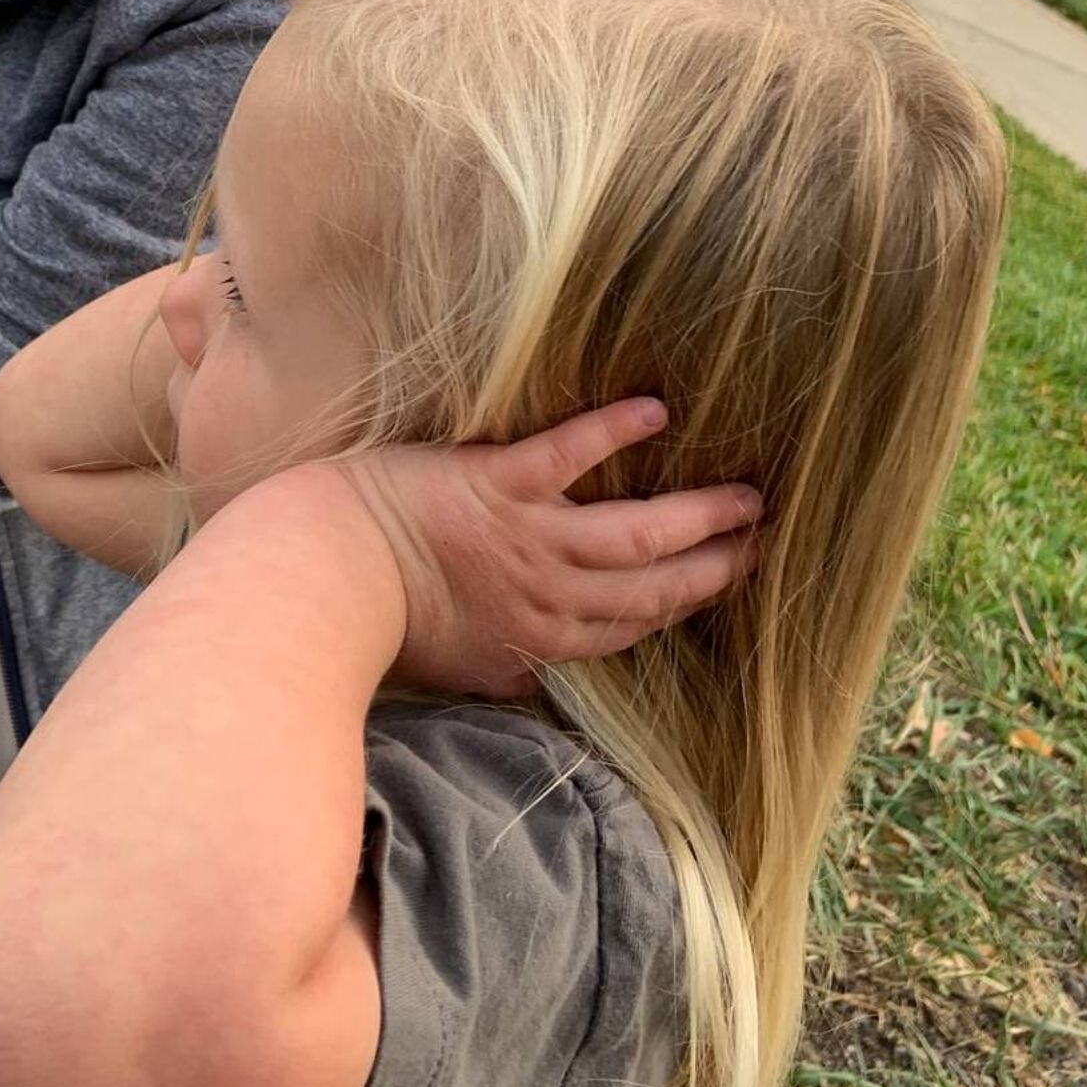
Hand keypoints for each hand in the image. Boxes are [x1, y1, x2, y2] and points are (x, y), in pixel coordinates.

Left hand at [315, 399, 760, 698]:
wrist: (322, 582)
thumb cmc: (381, 624)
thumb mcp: (461, 670)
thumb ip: (512, 666)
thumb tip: (543, 676)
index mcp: (542, 638)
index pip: (635, 623)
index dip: (689, 603)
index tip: (729, 583)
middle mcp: (548, 594)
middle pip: (655, 582)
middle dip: (716, 564)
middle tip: (764, 540)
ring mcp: (527, 537)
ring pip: (636, 528)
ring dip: (696, 510)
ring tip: (745, 494)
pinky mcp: (497, 484)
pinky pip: (568, 453)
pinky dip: (612, 431)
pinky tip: (656, 411)